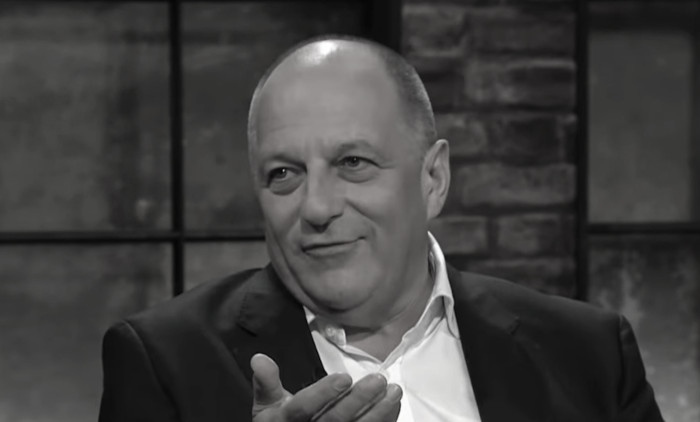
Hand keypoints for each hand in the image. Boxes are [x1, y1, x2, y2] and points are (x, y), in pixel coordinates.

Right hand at [251, 353, 401, 420]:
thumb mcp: (265, 406)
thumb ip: (266, 382)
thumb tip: (259, 358)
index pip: (303, 409)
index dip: (323, 394)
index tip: (344, 377)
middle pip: (334, 421)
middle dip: (358, 400)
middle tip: (378, 379)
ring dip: (378, 412)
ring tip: (394, 390)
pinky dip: (384, 421)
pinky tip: (394, 404)